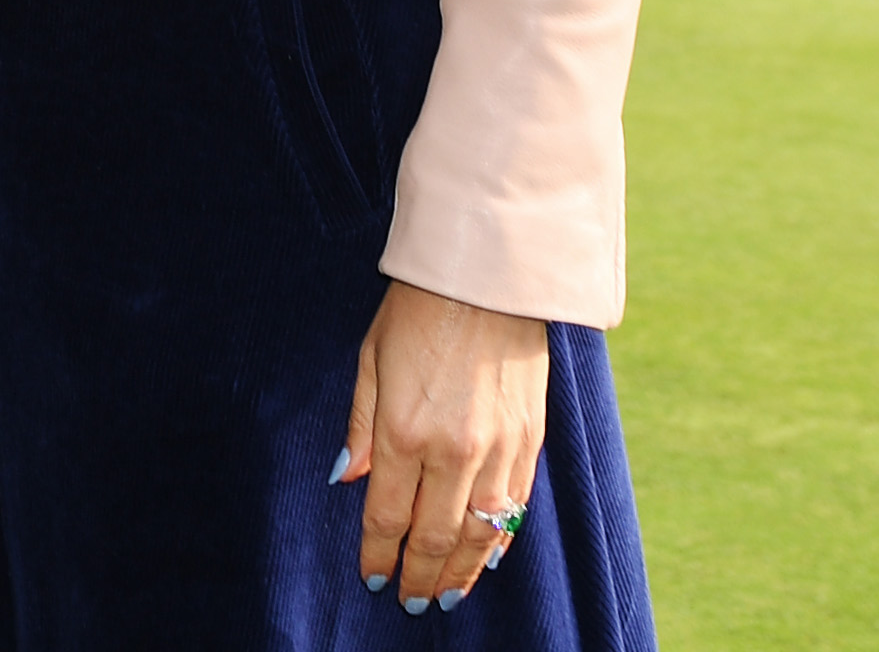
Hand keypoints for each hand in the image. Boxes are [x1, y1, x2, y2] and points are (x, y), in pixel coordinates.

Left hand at [342, 280, 550, 608]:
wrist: (489, 274)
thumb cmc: (418, 309)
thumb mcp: (371, 359)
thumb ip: (361, 426)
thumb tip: (348, 479)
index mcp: (404, 431)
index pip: (388, 515)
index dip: (379, 555)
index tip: (374, 579)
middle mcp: (453, 450)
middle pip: (435, 535)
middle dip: (419, 575)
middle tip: (411, 602)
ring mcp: (498, 448)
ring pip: (480, 532)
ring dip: (461, 571)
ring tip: (446, 596)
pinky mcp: (531, 439)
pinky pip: (516, 504)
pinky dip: (501, 538)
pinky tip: (489, 557)